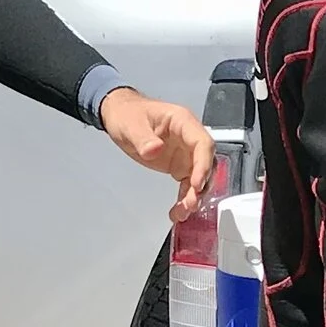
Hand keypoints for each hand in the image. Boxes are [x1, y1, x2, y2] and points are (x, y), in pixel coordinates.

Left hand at [101, 88, 215, 219]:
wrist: (120, 115)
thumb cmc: (128, 114)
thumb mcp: (131, 125)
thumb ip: (143, 139)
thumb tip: (155, 150)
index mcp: (182, 122)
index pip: (203, 143)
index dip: (204, 164)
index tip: (197, 183)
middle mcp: (188, 138)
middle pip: (205, 163)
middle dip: (200, 186)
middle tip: (190, 204)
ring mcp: (185, 153)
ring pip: (199, 177)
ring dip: (194, 196)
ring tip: (182, 212)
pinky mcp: (179, 165)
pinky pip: (188, 184)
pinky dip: (185, 198)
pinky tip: (178, 211)